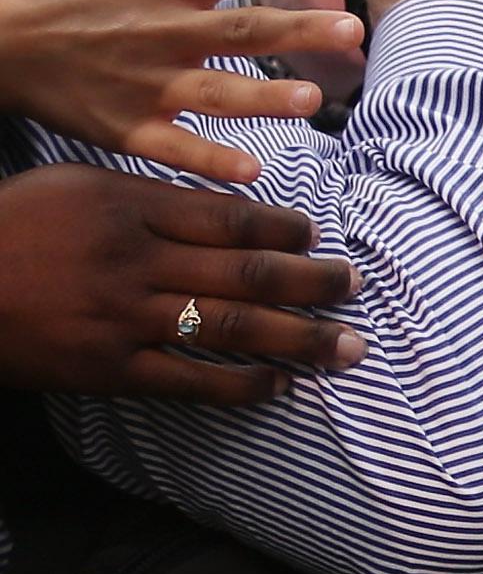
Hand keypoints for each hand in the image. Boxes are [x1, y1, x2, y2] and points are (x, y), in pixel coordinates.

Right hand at [0, 0, 365, 184]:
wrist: (6, 41)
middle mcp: (163, 31)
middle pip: (241, 28)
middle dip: (298, 30)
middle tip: (353, 29)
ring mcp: (146, 82)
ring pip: (213, 91)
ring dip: (264, 97)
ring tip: (311, 100)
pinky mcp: (127, 127)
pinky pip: (174, 147)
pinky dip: (211, 159)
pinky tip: (253, 169)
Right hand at [0, 165, 361, 400]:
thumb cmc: (12, 227)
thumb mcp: (77, 188)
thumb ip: (150, 197)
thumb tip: (227, 212)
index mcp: (128, 207)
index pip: (229, 219)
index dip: (285, 232)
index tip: (318, 238)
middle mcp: (135, 260)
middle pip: (247, 272)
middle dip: (313, 282)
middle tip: (356, 285)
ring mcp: (124, 318)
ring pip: (233, 326)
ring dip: (301, 337)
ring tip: (349, 345)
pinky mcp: (109, 368)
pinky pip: (192, 380)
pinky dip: (244, 384)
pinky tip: (282, 386)